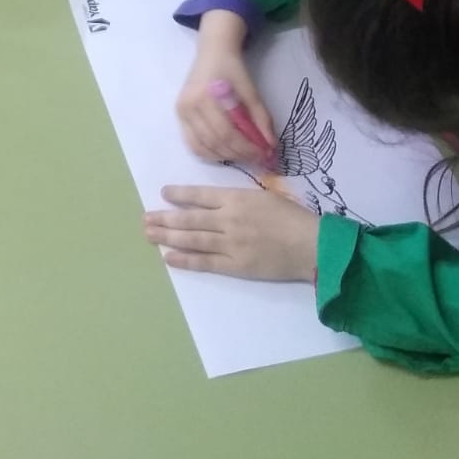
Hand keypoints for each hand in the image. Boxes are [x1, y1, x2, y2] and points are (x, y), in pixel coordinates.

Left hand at [144, 186, 319, 280]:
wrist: (312, 245)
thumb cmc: (293, 217)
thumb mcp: (266, 196)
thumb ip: (241, 198)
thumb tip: (220, 199)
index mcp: (237, 198)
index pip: (201, 195)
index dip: (180, 195)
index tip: (164, 193)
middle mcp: (228, 219)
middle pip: (189, 219)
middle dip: (165, 218)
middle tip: (145, 219)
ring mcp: (230, 243)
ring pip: (192, 239)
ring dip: (168, 237)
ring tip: (149, 235)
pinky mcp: (235, 265)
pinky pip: (205, 262)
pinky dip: (185, 260)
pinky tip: (169, 257)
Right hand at [175, 10, 273, 163]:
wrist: (213, 53)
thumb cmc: (233, 70)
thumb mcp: (252, 92)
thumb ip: (262, 120)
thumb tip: (270, 147)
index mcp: (206, 97)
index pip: (227, 133)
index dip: (246, 149)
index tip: (263, 156)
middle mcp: (189, 106)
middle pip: (215, 142)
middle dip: (238, 155)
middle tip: (256, 159)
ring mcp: (182, 111)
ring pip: (202, 147)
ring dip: (224, 157)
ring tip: (242, 157)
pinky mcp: (179, 115)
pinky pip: (192, 143)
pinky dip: (208, 153)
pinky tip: (223, 153)